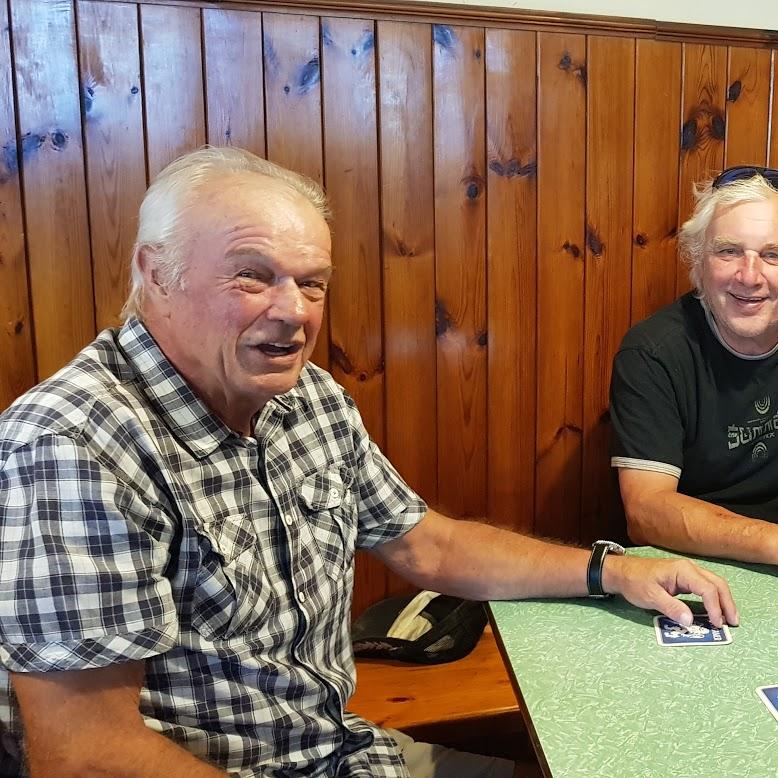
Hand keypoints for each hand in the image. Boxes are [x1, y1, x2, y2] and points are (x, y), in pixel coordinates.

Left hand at [601, 555, 738, 627]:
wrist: (621, 572)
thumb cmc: (634, 582)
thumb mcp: (650, 596)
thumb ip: (671, 608)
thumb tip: (690, 621)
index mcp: (682, 570)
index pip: (707, 588)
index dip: (715, 607)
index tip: (716, 624)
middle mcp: (689, 568)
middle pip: (717, 584)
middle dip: (727, 603)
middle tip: (733, 623)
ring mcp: (688, 572)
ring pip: (714, 585)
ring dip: (723, 601)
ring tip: (729, 619)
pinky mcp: (685, 579)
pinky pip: (706, 587)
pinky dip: (714, 599)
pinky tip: (716, 611)